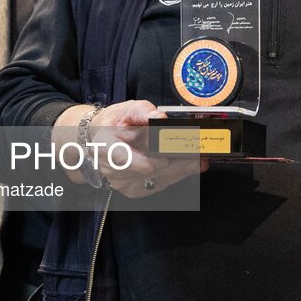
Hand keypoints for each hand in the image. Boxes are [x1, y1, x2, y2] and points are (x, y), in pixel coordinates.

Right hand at [57, 100, 207, 197]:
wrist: (100, 140)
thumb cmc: (114, 124)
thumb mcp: (126, 110)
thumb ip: (143, 112)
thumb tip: (159, 117)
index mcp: (107, 147)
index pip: (126, 159)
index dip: (150, 160)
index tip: (171, 155)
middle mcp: (113, 170)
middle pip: (150, 172)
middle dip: (177, 163)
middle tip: (199, 155)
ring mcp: (123, 183)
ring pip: (158, 181)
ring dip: (181, 171)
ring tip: (200, 160)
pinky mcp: (133, 190)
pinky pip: (158, 185)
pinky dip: (175, 175)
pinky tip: (189, 167)